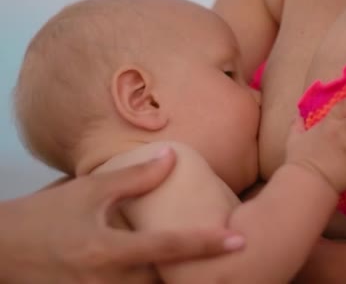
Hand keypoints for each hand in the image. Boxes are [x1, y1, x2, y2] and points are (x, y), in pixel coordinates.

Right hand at [0, 149, 244, 283]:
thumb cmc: (43, 218)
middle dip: (198, 276)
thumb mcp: (89, 192)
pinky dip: (150, 283)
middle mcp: (107, 281)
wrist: (1, 251)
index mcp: (109, 250)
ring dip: (175, 281)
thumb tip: (172, 157)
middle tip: (232, 263)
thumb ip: (134, 177)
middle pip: (167, 283)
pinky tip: (165, 274)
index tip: (239, 241)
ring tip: (205, 271)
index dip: (207, 243)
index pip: (169, 246)